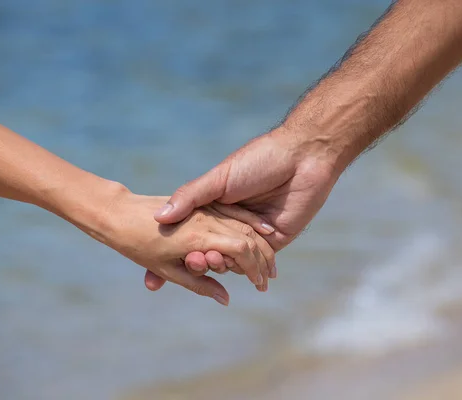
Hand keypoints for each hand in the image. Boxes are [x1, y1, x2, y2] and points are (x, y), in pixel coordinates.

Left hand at [79, 187, 274, 304]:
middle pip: (247, 237)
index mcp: (200, 238)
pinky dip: (251, 222)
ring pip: (243, 224)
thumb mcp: (169, 271)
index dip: (254, 268)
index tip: (260, 283)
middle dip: (263, 258)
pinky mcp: (202, 201)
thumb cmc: (138, 246)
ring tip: (269, 259)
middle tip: (269, 277)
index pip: (241, 251)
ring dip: (260, 242)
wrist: (119, 213)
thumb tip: (226, 299)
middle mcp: (207, 219)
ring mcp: (206, 208)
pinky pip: (233, 211)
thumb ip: (200, 284)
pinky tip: (263, 230)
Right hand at [145, 125, 339, 289]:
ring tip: (210, 261)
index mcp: (215, 207)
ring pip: (230, 261)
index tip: (163, 251)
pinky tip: (233, 266)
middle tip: (192, 261)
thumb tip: (158, 217)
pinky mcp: (274, 244)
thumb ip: (190, 197)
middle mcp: (231, 223)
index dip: (176, 244)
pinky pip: (255, 263)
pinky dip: (243, 268)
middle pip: (208, 251)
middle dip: (198, 259)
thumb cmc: (258, 160)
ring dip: (218, 265)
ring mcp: (252, 235)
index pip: (190, 232)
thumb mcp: (219, 178)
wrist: (303, 158)